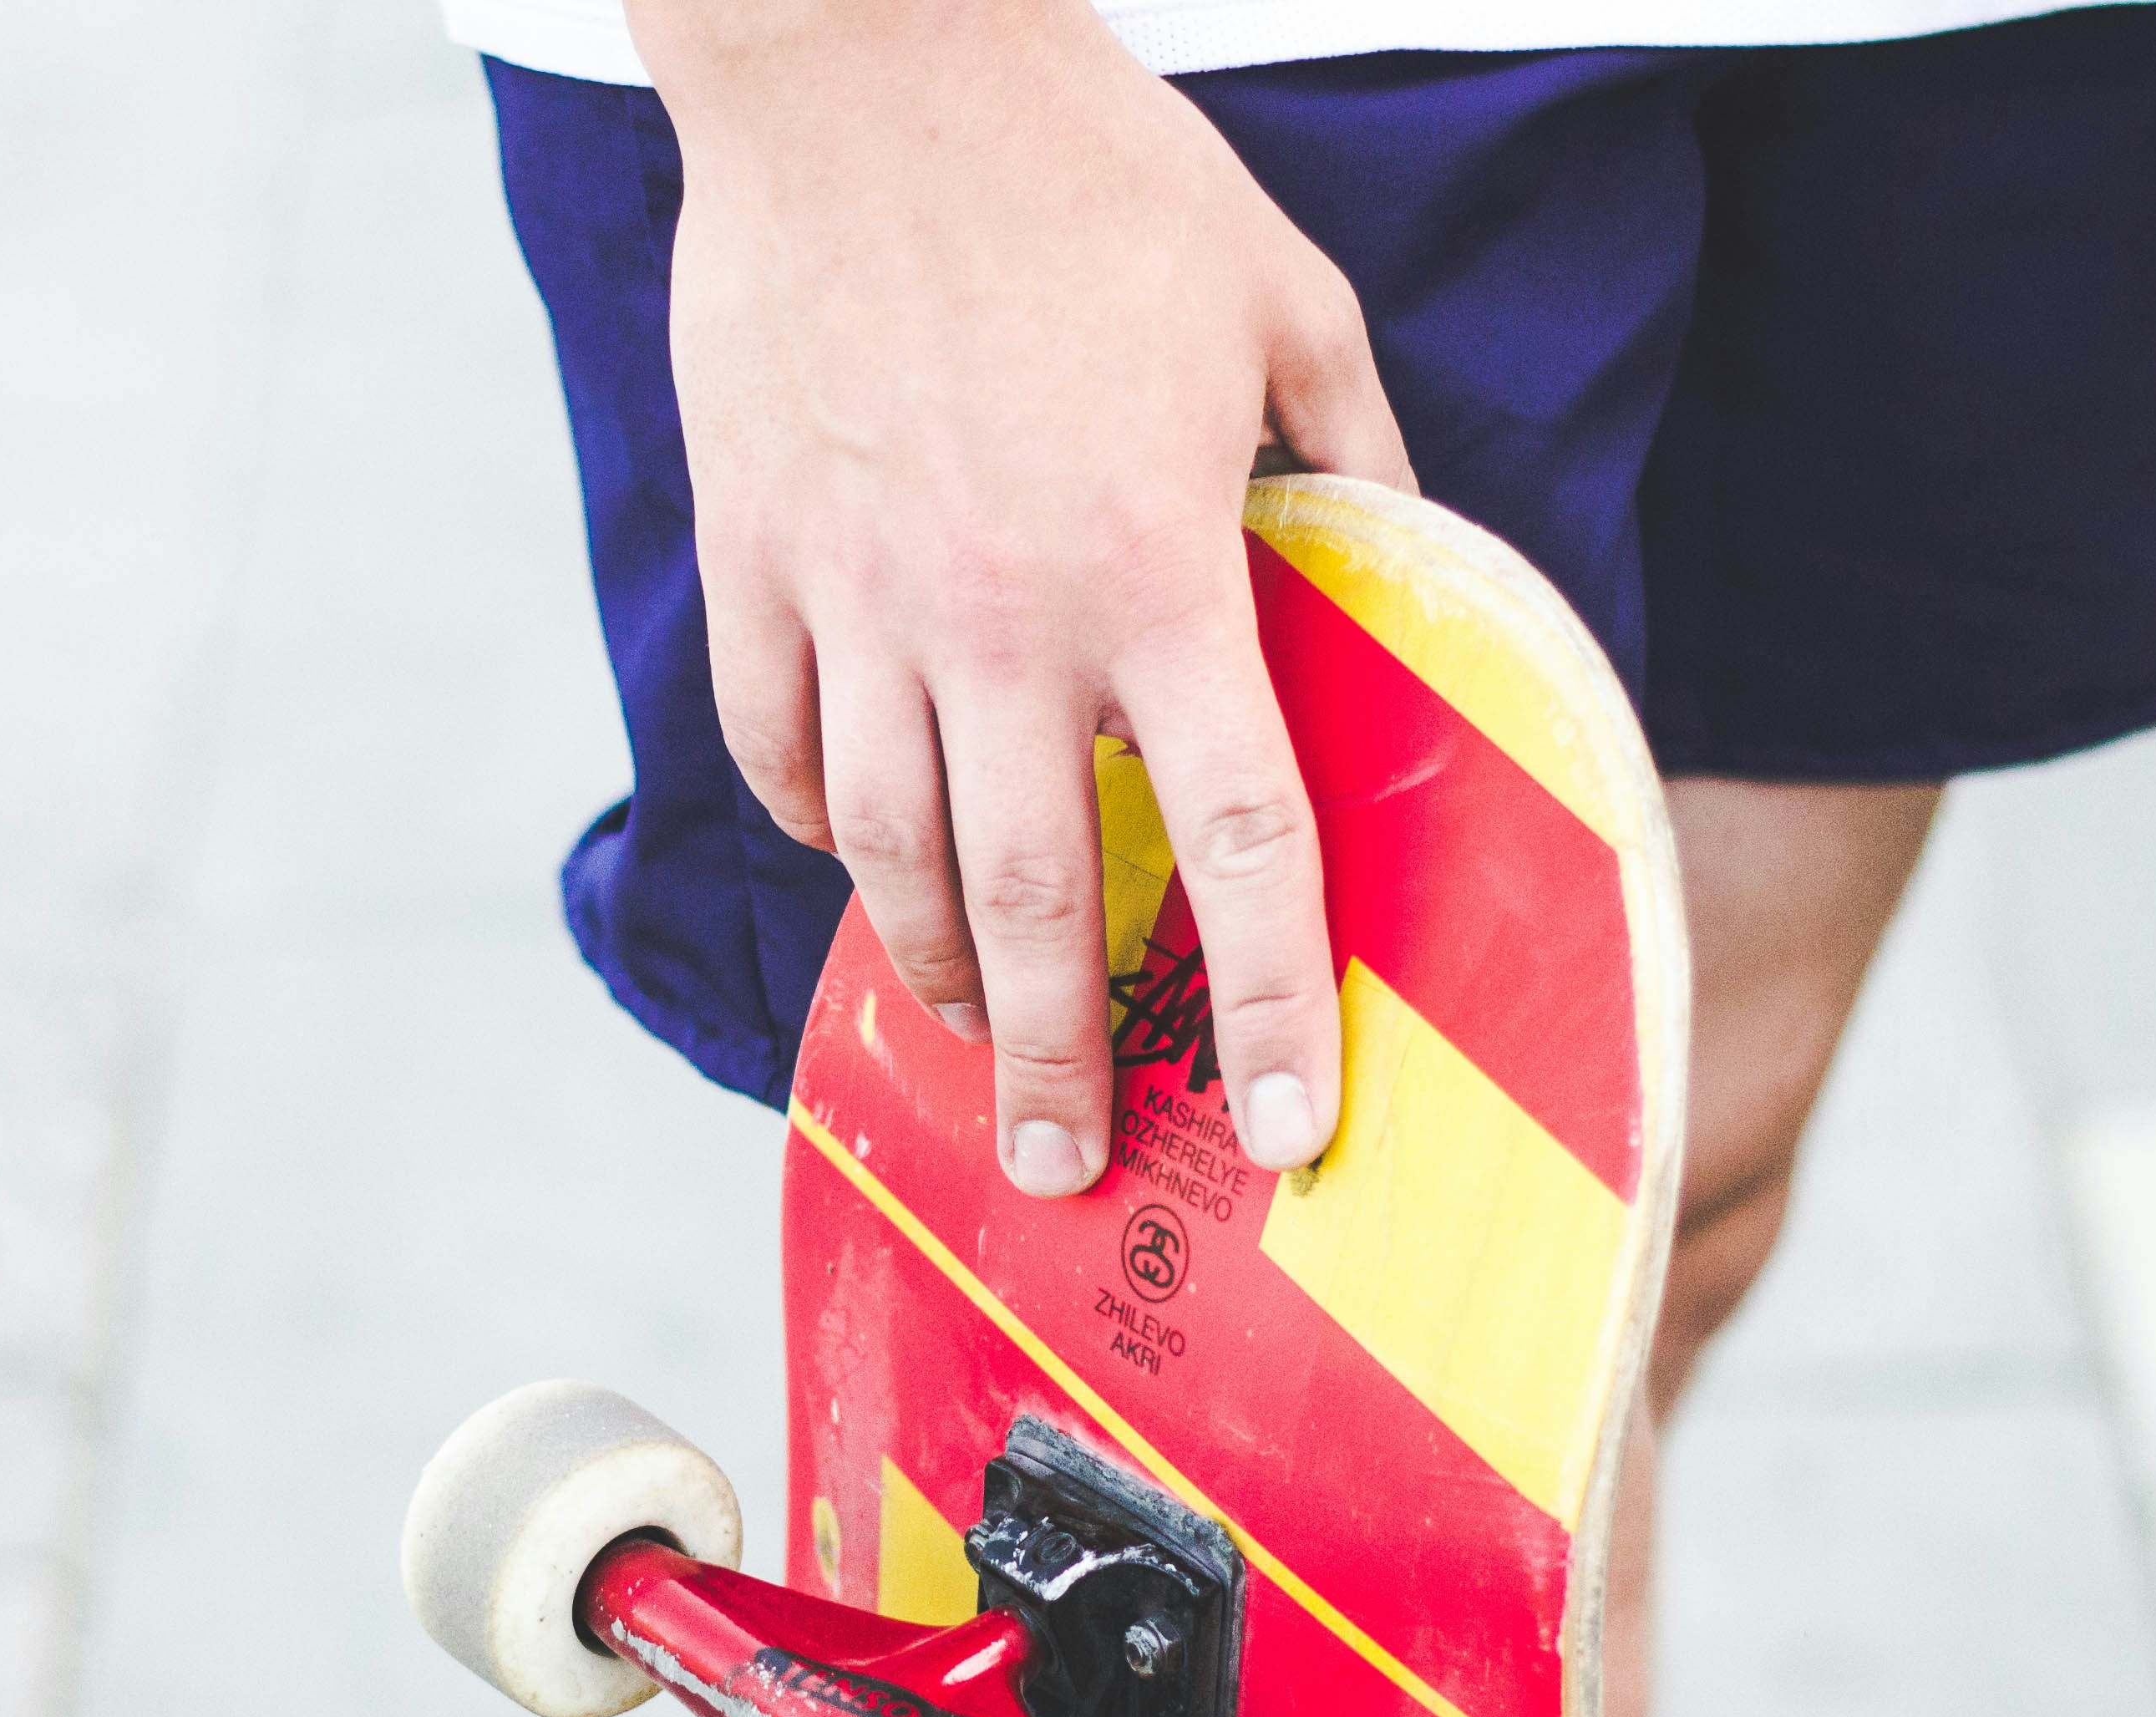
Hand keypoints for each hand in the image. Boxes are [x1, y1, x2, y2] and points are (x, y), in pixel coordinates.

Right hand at [632, 0, 1407, 1195]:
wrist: (863, 55)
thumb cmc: (1089, 162)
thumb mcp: (1280, 292)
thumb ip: (1349, 455)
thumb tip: (1398, 566)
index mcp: (1158, 564)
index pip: (1236, 833)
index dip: (1265, 995)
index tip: (1277, 1122)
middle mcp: (1003, 617)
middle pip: (1039, 898)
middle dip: (1056, 1059)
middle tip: (1062, 1165)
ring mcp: (859, 596)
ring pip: (893, 850)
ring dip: (937, 967)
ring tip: (971, 1037)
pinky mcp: (757, 557)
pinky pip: (780, 745)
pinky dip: (821, 825)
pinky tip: (860, 858)